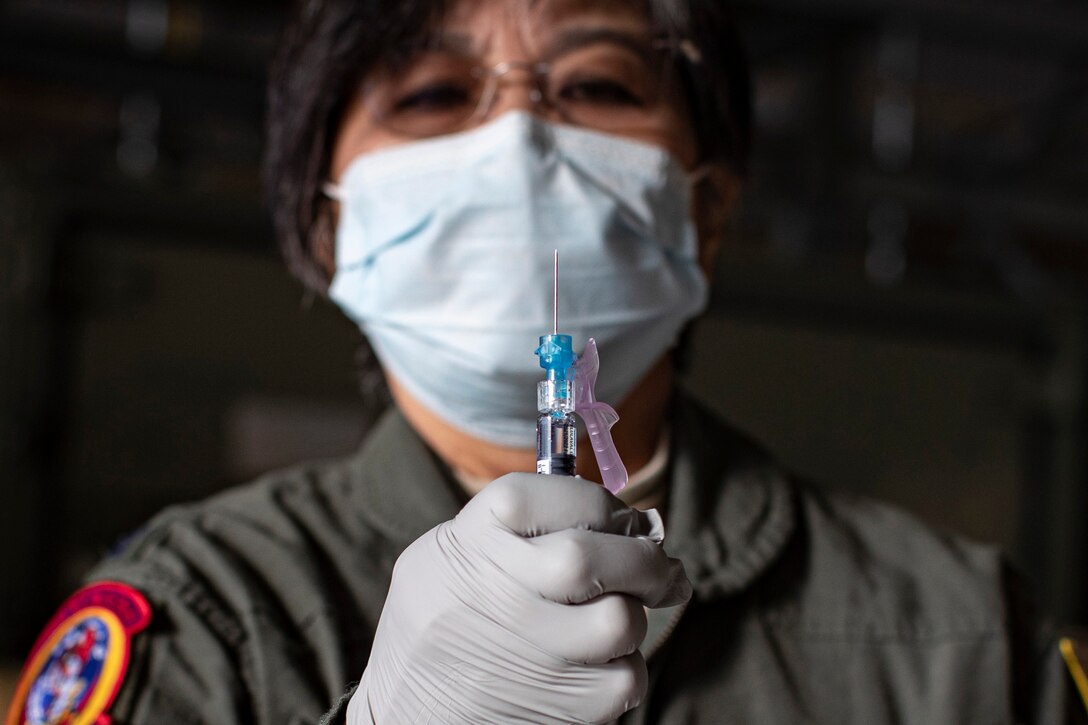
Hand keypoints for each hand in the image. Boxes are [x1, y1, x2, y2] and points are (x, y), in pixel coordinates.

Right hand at [347, 472, 690, 723]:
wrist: (404, 712)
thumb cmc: (448, 619)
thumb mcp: (458, 552)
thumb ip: (533, 528)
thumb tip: (637, 523)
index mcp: (468, 539)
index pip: (561, 495)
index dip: (609, 506)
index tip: (629, 521)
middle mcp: (488, 592)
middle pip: (589, 558)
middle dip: (645, 559)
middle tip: (662, 569)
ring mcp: (520, 655)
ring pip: (620, 620)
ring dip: (633, 617)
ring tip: (611, 619)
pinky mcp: (555, 708)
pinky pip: (625, 678)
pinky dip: (624, 669)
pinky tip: (595, 665)